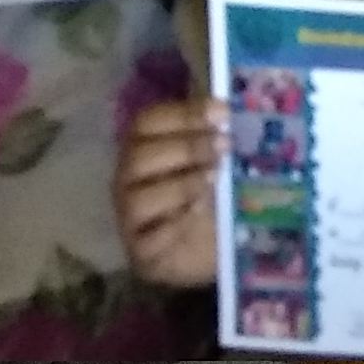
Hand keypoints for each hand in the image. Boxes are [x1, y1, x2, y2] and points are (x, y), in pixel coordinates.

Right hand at [116, 96, 229, 287]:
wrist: (205, 246)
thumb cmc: (207, 192)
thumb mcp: (212, 159)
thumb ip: (214, 135)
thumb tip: (235, 111)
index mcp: (142, 146)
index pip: (147, 121)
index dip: (184, 114)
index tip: (223, 112)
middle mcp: (128, 179)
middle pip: (139, 157)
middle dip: (186, 148)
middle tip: (224, 145)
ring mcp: (128, 217)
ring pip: (138, 199)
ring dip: (180, 186)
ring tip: (214, 180)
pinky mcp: (140, 252)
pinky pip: (149, 239)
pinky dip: (175, 226)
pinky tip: (198, 214)